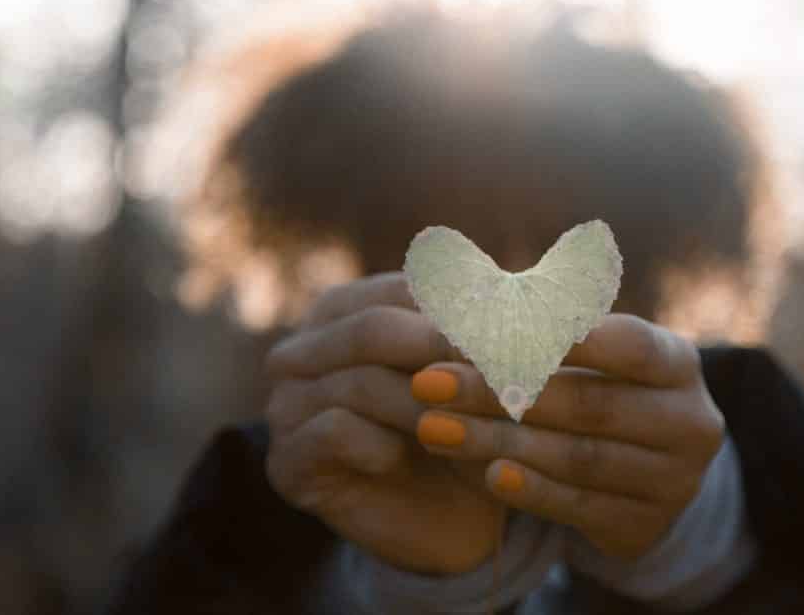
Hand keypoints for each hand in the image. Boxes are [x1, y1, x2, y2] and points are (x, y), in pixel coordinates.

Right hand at [263, 273, 503, 575]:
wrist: (449, 517)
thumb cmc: (465, 426)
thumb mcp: (478, 371)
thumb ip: (478, 326)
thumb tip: (503, 287)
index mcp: (346, 308)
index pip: (400, 291)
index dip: (460, 310)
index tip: (517, 334)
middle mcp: (305, 348)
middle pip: (372, 329)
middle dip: (441, 351)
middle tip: (499, 375)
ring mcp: (287, 403)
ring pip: (359, 383)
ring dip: (425, 405)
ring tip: (471, 424)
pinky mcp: (286, 460)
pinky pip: (334, 432)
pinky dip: (382, 443)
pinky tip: (408, 456)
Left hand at [410, 314, 724, 557]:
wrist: (643, 475)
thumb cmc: (600, 387)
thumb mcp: (587, 352)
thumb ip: (540, 323)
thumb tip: (463, 287)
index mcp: (678, 362)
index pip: (626, 344)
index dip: (560, 337)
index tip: (485, 329)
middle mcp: (689, 420)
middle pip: (589, 405)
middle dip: (500, 392)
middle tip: (429, 382)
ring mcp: (675, 479)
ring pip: (579, 459)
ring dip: (497, 441)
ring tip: (433, 428)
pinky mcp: (647, 524)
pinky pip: (580, 506)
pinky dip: (531, 489)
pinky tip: (486, 472)